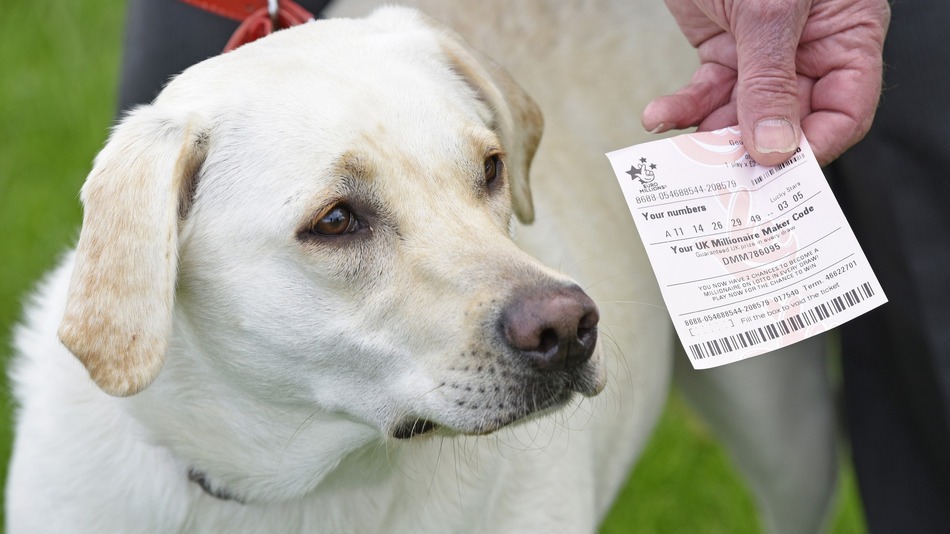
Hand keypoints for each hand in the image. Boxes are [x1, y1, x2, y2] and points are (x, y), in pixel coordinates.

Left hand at [643, 0, 889, 165]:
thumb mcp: (768, 13)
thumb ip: (770, 81)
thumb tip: (775, 146)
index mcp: (845, 34)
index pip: (845, 110)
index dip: (815, 147)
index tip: (780, 174)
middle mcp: (808, 49)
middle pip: (788, 120)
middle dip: (752, 148)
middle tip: (722, 176)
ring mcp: (763, 52)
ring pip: (741, 114)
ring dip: (708, 136)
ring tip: (683, 155)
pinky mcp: (723, 49)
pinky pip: (706, 92)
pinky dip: (682, 107)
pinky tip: (660, 116)